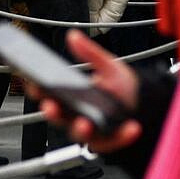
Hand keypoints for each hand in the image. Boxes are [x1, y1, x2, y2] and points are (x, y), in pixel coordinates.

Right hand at [33, 30, 144, 151]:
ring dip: (80, 129)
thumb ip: (90, 53)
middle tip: (50, 106)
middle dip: (52, 112)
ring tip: (85, 123)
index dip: (39, 90)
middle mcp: (76, 115)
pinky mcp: (109, 141)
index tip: (35, 84)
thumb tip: (73, 36)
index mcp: (72, 96)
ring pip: (79, 133)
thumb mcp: (108, 66)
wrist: (145, 103)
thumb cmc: (122, 87)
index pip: (49, 94)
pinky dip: (121, 136)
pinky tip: (131, 128)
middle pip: (58, 116)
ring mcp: (91, 130)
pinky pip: (112, 142)